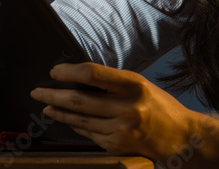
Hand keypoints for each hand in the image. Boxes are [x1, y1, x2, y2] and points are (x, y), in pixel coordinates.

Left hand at [30, 63, 206, 160]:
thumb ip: (112, 82)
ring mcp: (121, 130)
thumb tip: (77, 76)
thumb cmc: (158, 106)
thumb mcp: (139, 85)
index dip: (68, 72)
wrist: (180, 137)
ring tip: (47, 105)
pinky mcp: (117, 146)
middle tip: (37, 91)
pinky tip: (66, 119)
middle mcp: (127, 108)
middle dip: (53, 95)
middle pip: (80, 100)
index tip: (54, 72)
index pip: (92, 74)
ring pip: (80, 119)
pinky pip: (88, 133)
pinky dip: (75, 125)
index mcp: (134, 85)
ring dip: (59, 112)